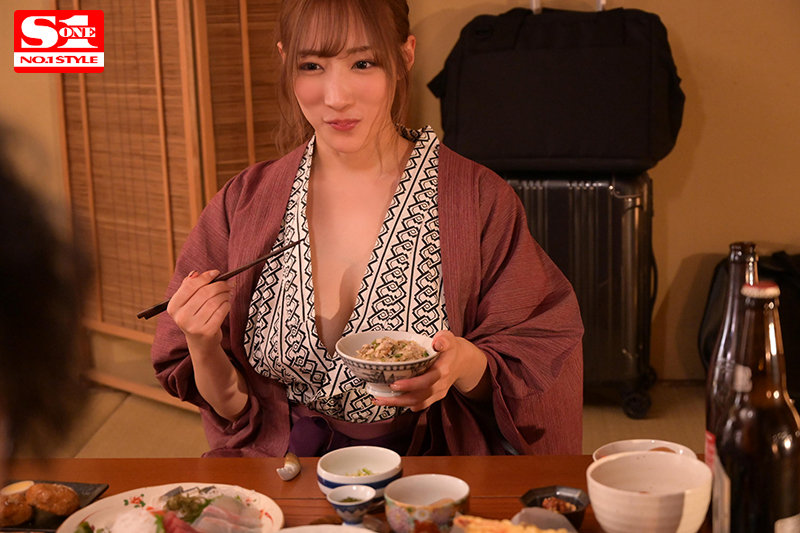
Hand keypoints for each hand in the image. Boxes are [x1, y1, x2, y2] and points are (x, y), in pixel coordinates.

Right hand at [166, 269, 231, 352]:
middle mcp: (181, 317)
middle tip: (228, 284)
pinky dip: (227, 305)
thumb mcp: (188, 303)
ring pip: (215, 301)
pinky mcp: (208, 331)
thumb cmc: (195, 317)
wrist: (201, 342)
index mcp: (173, 307)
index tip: (217, 273)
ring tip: (227, 294)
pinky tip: (226, 304)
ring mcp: (194, 326)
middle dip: (220, 285)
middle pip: (205, 292)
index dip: (205, 277)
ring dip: (225, 294)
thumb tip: (195, 273)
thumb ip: (189, 286)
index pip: (190, 285)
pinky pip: (221, 311)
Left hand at [372, 331, 487, 411]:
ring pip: (416, 403)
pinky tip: (388, 400)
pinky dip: (403, 404)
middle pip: (418, 397)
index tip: (394, 383)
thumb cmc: (451, 348)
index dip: (410, 385)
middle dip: (397, 399)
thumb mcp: (449, 338)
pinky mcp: (433, 397)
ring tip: (378, 400)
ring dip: (397, 404)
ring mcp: (437, 393)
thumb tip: (437, 342)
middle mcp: (440, 385)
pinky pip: (418, 404)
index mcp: (442, 371)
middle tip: (379, 396)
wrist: (463, 361)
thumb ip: (444, 339)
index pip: (426, 381)